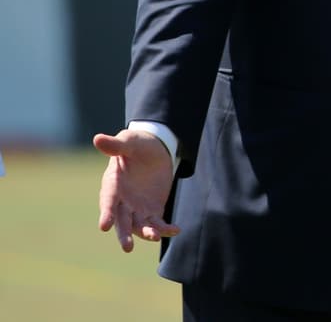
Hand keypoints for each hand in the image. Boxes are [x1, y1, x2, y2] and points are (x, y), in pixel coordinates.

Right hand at [94, 130, 180, 251]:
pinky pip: (157, 223)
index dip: (107, 213)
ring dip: (146, 233)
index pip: (108, 201)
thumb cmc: (138, 143)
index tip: (104, 226)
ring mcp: (136, 208)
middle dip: (124, 234)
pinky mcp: (152, 210)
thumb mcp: (129, 141)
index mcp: (112, 184)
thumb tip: (97, 138)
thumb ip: (116, 145)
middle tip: (127, 248)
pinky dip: (165, 228)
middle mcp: (122, 201)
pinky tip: (176, 230)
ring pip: (139, 226)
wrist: (156, 149)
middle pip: (121, 221)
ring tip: (156, 237)